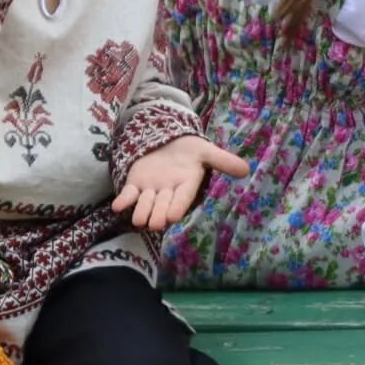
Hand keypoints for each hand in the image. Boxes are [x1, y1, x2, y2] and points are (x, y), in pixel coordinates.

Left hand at [112, 135, 250, 234]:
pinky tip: (118, 206)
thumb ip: (223, 160)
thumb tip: (246, 169)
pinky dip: (123, 200)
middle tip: (156, 223)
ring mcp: (151, 190)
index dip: (178, 206)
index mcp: (186, 184)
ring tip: (139, 220)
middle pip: (163, 205)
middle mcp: (168, 191)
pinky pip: (128, 194)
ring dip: (142, 212)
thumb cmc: (188, 149)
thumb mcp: (206, 151)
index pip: (183, 197)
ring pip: (146, 204)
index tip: (174, 216)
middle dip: (159, 214)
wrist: (167, 141)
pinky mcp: (135, 184)